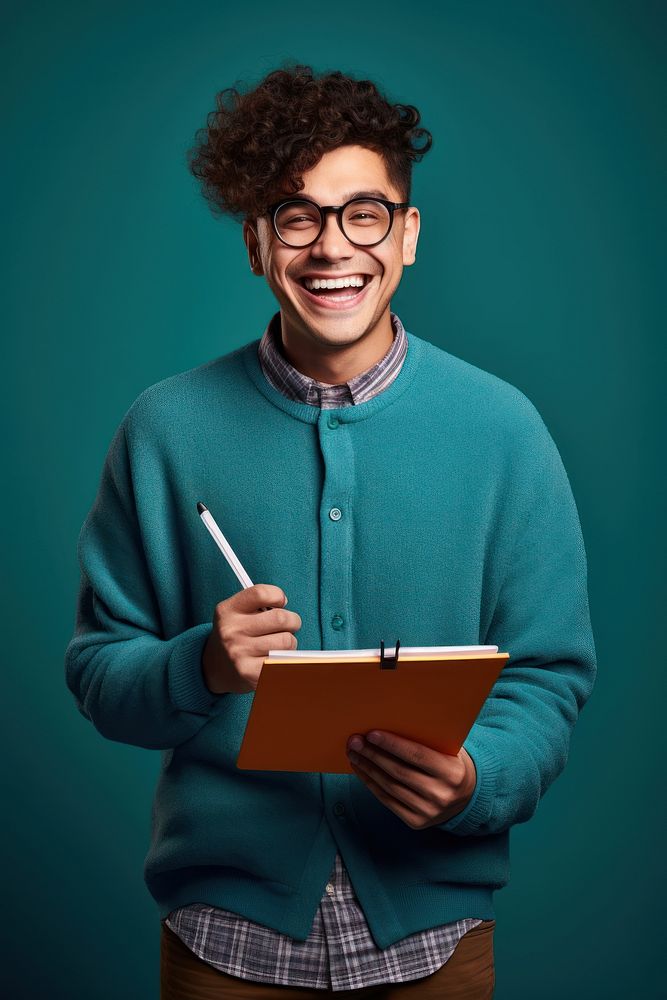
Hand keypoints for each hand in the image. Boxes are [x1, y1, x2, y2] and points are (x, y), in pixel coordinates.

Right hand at [202, 584, 301, 694]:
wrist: (215, 667)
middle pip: (281, 618)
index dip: (278, 596)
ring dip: (290, 643)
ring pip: (287, 641)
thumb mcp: (237, 613)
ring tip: (279, 644)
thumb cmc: (237, 635)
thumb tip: (289, 615)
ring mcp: (239, 653)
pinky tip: (276, 658)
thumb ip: (260, 605)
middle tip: (289, 625)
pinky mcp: (249, 673)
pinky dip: (286, 659)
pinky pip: (284, 661)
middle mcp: (230, 631)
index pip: (261, 593)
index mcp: (227, 611)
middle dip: (293, 621)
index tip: (280, 603)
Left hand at [346, 730, 475, 829]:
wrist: (466, 797)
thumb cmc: (450, 763)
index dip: (392, 744)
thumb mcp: (448, 750)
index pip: (417, 755)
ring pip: (390, 787)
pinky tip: (361, 770)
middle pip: (399, 772)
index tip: (371, 734)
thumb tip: (388, 724)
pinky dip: (371, 784)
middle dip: (373, 755)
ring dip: (368, 768)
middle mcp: (441, 794)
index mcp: (452, 772)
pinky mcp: (416, 822)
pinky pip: (387, 801)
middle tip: (355, 741)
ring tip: (354, 753)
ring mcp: (428, 811)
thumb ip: (426, 740)